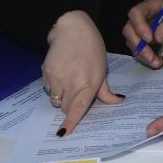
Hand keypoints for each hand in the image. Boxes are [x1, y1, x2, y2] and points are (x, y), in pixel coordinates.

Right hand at [45, 10, 119, 133]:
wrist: (71, 29)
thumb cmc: (91, 48)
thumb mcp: (102, 69)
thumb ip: (105, 90)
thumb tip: (117, 102)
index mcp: (88, 84)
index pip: (77, 109)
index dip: (70, 122)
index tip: (63, 133)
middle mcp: (71, 83)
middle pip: (65, 108)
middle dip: (70, 107)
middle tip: (76, 94)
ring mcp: (56, 78)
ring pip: (56, 100)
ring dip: (61, 97)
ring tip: (69, 80)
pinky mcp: (45, 73)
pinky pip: (48, 89)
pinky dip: (54, 87)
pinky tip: (61, 73)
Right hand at [122, 0, 162, 67]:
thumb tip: (158, 37)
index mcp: (150, 5)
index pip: (136, 13)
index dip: (139, 27)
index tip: (150, 39)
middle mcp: (141, 16)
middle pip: (129, 29)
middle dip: (138, 45)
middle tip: (151, 57)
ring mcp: (140, 27)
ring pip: (131, 40)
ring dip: (141, 54)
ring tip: (155, 62)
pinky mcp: (142, 37)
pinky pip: (138, 47)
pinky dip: (144, 56)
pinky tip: (155, 61)